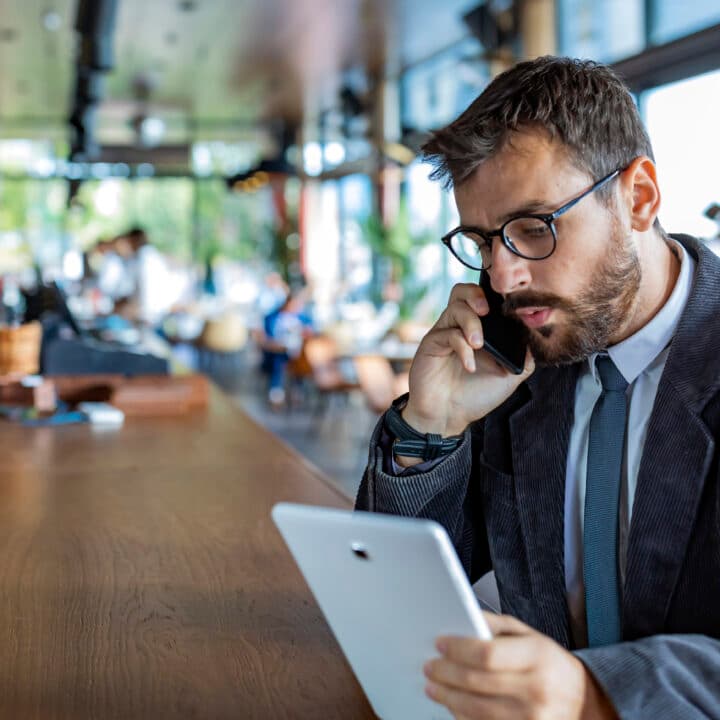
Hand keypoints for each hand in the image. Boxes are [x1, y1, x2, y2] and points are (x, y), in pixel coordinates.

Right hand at [402, 282, 533, 438]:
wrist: (448, 418)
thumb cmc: (474, 396)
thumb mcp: (509, 378)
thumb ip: (524, 357)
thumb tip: (536, 337)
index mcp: (477, 329)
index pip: (483, 299)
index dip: (496, 296)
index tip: (510, 306)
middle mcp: (458, 327)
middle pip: (462, 291)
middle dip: (476, 294)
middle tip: (487, 311)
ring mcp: (443, 334)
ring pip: (455, 307)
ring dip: (471, 322)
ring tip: (479, 344)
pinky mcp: (431, 345)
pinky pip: (446, 334)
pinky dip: (462, 347)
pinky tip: (469, 366)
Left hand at [424, 613, 617, 719]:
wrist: (584, 702)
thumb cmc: (550, 665)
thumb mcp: (530, 635)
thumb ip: (496, 625)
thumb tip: (462, 618)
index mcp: (538, 656)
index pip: (487, 653)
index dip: (458, 649)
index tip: (440, 643)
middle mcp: (536, 690)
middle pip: (477, 682)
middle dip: (446, 673)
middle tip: (429, 666)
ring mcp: (533, 719)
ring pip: (476, 710)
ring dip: (448, 697)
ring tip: (433, 686)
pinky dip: (462, 715)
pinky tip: (452, 704)